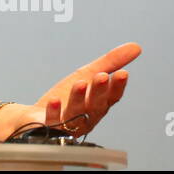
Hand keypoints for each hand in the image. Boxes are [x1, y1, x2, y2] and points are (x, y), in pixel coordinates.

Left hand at [25, 42, 140, 137]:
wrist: (37, 116)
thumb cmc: (67, 98)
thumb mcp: (88, 75)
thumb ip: (110, 63)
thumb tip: (136, 47)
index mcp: (97, 104)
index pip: (111, 97)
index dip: (117, 87)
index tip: (122, 74)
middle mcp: (85, 116)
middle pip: (94, 105)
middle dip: (99, 91)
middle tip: (101, 77)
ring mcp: (68, 124)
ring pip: (75, 113)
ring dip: (78, 99)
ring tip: (80, 83)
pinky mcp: (49, 126)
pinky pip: (53, 122)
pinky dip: (54, 113)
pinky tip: (54, 101)